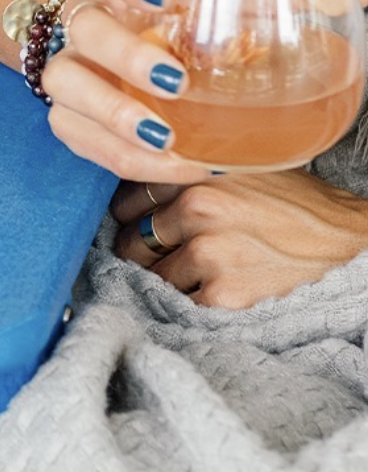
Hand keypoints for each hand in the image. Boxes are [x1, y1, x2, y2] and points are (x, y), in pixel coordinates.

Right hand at [40, 0, 212, 183]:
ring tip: (165, 136)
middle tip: (176, 82)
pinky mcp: (71, 114)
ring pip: (62, 81)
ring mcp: (73, 69)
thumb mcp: (231, 11)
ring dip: (111, 111)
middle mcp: (88, 24)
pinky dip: (122, 153)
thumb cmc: (195, 36)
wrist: (158, 79)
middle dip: (126, 55)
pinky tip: (170, 161)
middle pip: (84, 27)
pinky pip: (77, 135)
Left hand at [110, 171, 367, 307]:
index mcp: (194, 172)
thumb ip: (190, 170)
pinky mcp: (224, 294)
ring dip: (164, 279)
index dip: (128, 214)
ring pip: (152, 275)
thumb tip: (146, 175)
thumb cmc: (295, 205)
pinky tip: (215, 290)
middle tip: (158, 255)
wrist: (351, 245)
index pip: (126, 197)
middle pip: (130, 239)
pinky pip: (182, 303)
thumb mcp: (239, 168)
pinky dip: (191, 301)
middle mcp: (196, 208)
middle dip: (139, 249)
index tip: (134, 223)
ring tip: (194, 274)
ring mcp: (208, 252)